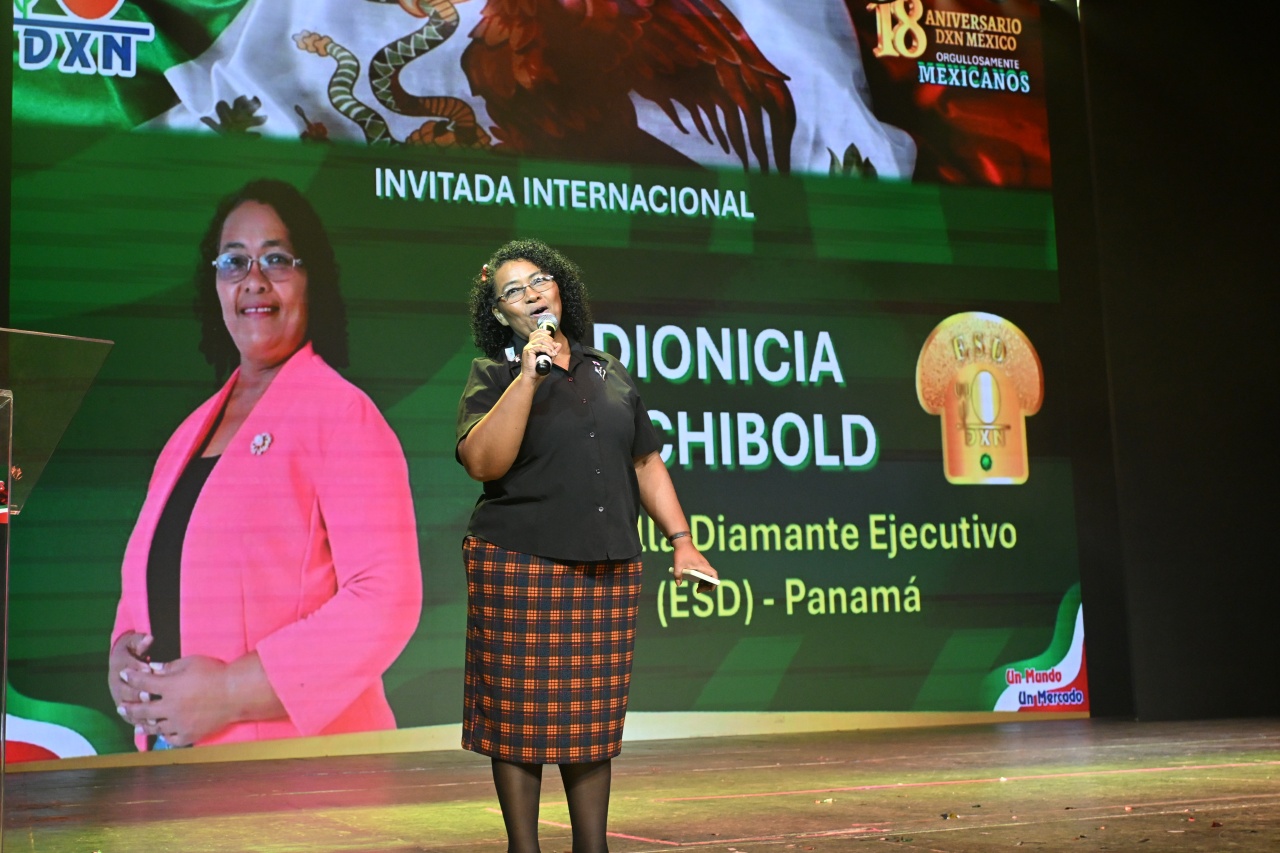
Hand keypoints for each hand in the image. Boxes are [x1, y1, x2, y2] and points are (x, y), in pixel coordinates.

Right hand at [108, 632, 154, 725]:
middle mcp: (116, 683)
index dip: (136, 668)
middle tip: (148, 695)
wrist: (123, 664)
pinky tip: (151, 726)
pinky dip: (140, 723)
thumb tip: (149, 638)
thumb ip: (141, 641)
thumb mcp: (135, 643)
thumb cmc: (134, 651)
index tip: (147, 668)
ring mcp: (119, 697)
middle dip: (136, 693)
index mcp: (119, 666)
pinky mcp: (124, 709)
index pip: (126, 668)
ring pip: (126, 707)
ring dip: (138, 712)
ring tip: (152, 716)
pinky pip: (130, 718)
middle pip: (125, 690)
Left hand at [117, 655, 233, 746]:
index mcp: (169, 687)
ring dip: (143, 725)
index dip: (131, 678)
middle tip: (121, 707)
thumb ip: (170, 667)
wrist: (236, 693)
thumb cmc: (215, 673)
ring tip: (136, 725)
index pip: (142, 683)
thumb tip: (152, 669)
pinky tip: (161, 734)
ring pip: (155, 727)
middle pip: (142, 710)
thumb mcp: (192, 662)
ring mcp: (179, 723)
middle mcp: (170, 707)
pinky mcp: (189, 734)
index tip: (124, 675)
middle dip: (129, 707)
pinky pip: (171, 739)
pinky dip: (165, 736)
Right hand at [520, 324, 560, 379]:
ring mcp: (528, 348)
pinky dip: (547, 350)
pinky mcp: (528, 351)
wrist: (532, 378)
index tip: (550, 333)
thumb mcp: (548, 359)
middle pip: (539, 335)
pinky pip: (539, 347)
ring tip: (553, 352)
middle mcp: (529, 345)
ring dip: (549, 345)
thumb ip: (553, 352)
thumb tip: (559, 344)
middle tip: (554, 346)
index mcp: (532, 346)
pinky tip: (551, 354)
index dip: (543, 331)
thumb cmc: (538, 371)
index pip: (536, 333)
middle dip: (549, 339)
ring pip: (540, 340)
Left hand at [671, 540, 718, 593]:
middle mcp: (705, 565)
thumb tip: (678, 584)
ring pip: (708, 576)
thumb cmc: (681, 553)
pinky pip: (705, 573)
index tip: (710, 589)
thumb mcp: (677, 565)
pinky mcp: (700, 564)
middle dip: (708, 586)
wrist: (682, 542)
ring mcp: (703, 564)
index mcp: (702, 565)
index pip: (714, 574)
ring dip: (705, 583)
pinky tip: (696, 582)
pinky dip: (702, 579)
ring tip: (697, 589)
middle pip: (712, 577)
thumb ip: (677, 575)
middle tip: (699, 591)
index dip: (714, 583)